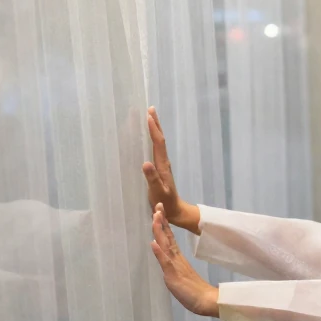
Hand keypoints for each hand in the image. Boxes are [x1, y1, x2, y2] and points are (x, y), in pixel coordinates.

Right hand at [142, 107, 199, 233]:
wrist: (175, 210)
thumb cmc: (165, 203)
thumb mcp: (158, 192)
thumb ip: (152, 178)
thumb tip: (145, 163)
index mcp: (163, 165)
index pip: (159, 143)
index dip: (154, 129)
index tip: (148, 115)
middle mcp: (163, 162)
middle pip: (160, 139)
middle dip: (155, 124)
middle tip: (150, 109)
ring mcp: (162, 165)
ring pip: (158, 143)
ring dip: (154, 130)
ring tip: (149, 118)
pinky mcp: (159, 169)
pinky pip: (155, 149)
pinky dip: (151, 140)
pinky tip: (147, 139)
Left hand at [151, 204, 218, 317]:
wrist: (206, 302)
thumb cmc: (193, 291)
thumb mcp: (177, 275)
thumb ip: (170, 263)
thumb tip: (161, 249)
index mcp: (176, 257)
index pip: (168, 237)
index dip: (163, 224)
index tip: (159, 210)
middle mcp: (175, 258)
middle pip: (166, 236)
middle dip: (161, 220)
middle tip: (158, 205)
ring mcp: (175, 265)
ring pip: (165, 244)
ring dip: (160, 230)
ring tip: (156, 216)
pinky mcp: (174, 275)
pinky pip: (166, 262)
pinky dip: (159, 252)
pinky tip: (154, 243)